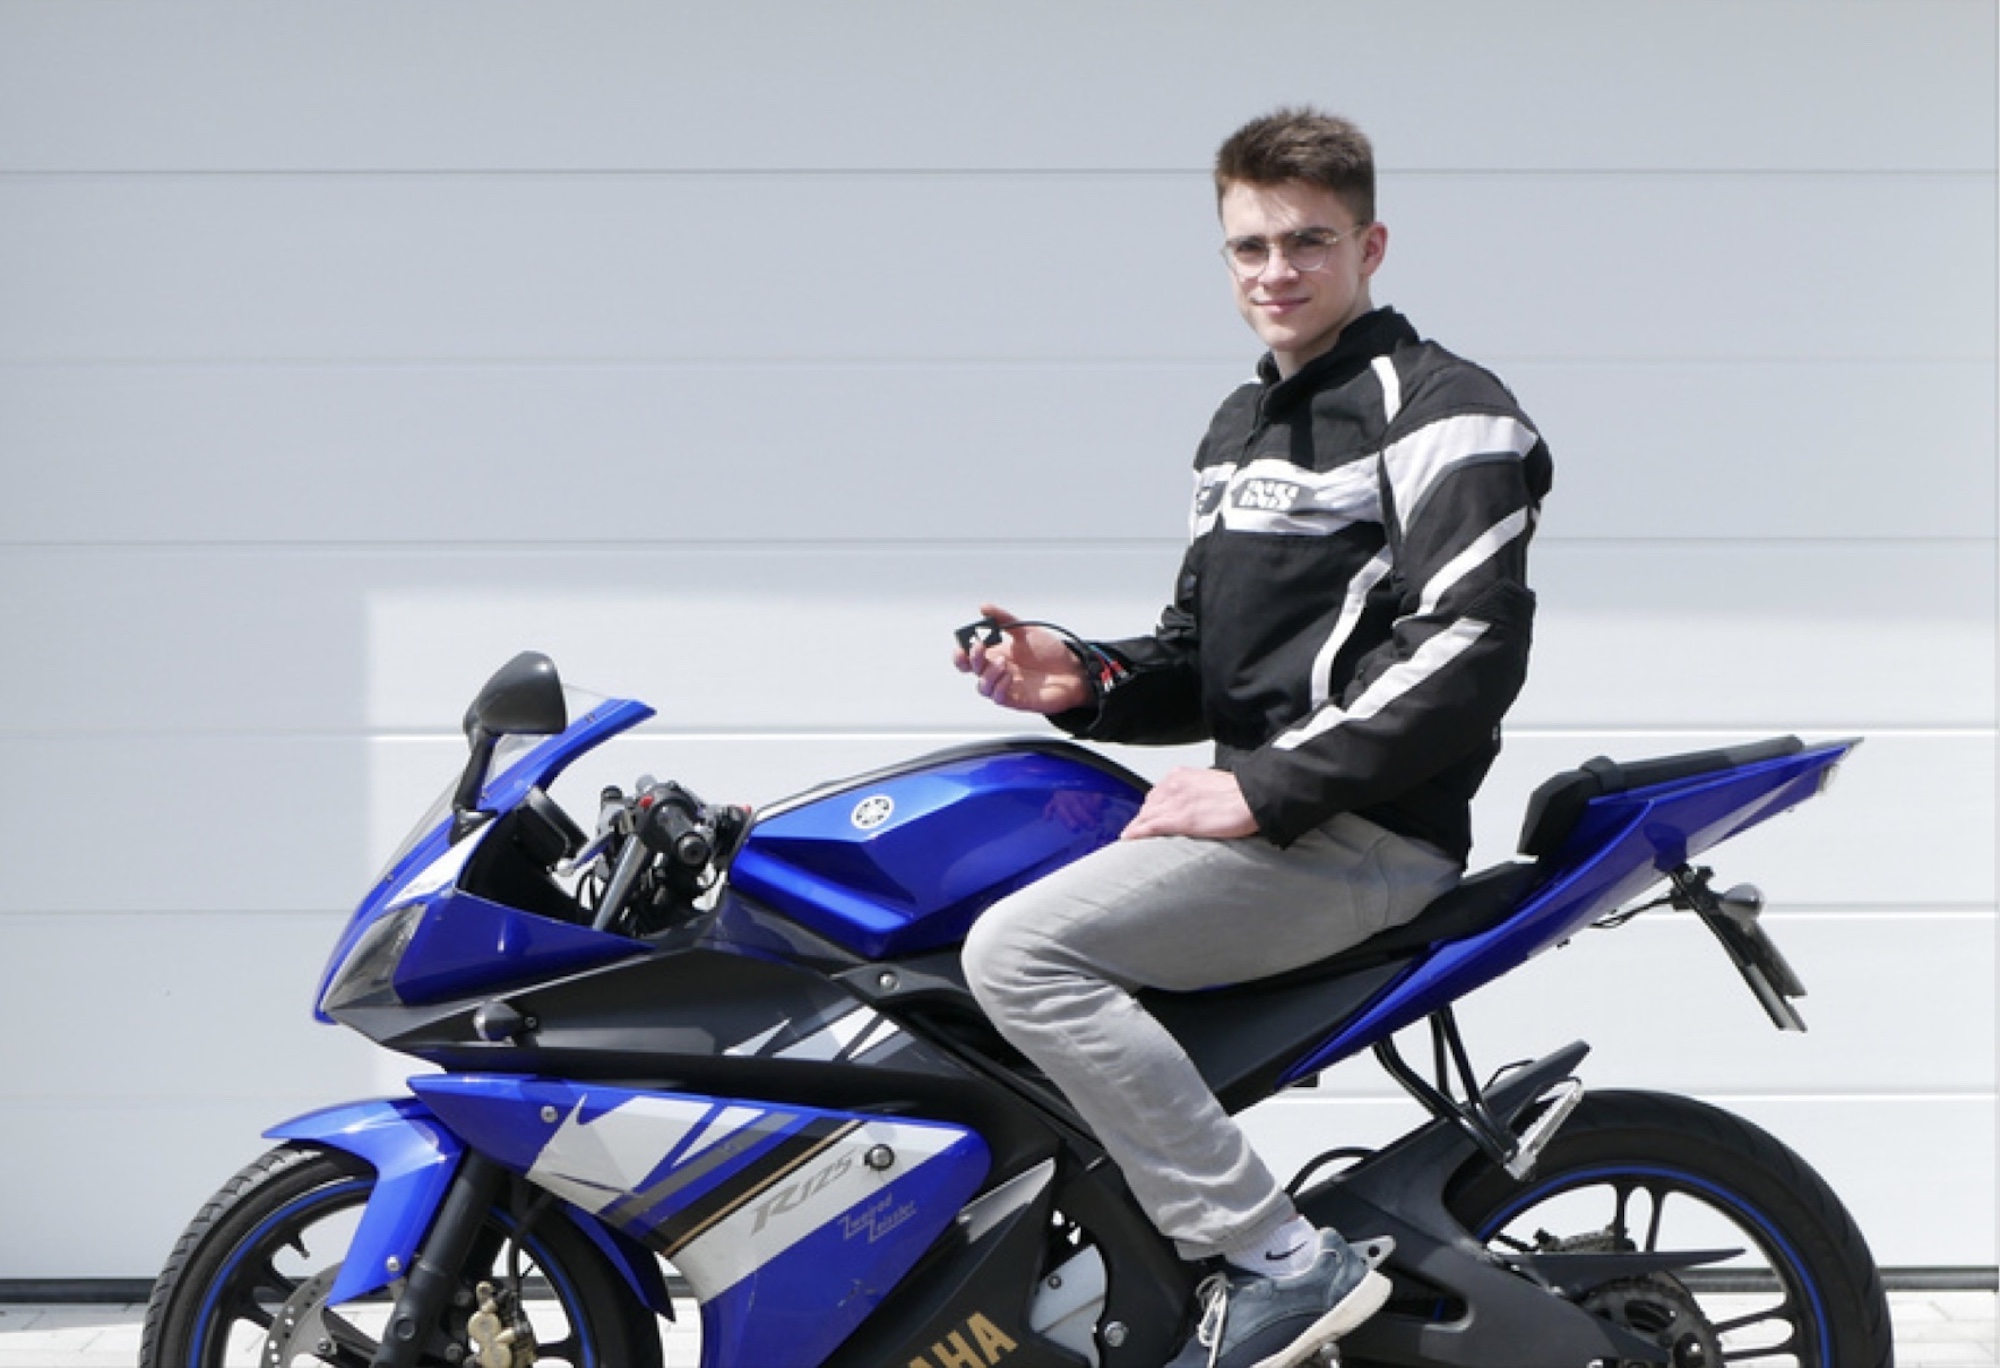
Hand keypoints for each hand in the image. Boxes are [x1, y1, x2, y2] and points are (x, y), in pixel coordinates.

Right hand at [953, 604, 1091, 714]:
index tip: (965, 644)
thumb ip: (1004, 620)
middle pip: (972, 671)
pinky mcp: (1017, 700)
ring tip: (1004, 663)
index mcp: (996, 654)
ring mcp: (1006, 686)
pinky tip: (1010, 676)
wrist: (1074, 670)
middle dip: (972, 659)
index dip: (962, 653)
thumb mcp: (1026, 631)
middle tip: (981, 648)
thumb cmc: (1050, 653)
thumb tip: (983, 607)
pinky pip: (998, 698)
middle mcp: (998, 672)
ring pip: (982, 687)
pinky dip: (999, 687)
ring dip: (988, 674)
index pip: (970, 658)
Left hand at [1120, 768, 1259, 840]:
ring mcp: (1175, 803)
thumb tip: (1192, 803)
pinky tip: (1129, 839)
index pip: (1155, 794)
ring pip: (1146, 817)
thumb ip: (1194, 791)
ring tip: (1130, 839)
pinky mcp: (1180, 820)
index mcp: (1180, 775)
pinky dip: (1137, 833)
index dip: (1148, 809)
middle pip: (1148, 806)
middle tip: (1134, 831)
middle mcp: (1173, 786)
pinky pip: (1151, 827)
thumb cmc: (1240, 792)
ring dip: (1135, 827)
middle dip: (1140, 819)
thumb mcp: (1210, 783)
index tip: (1143, 818)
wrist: (1252, 797)